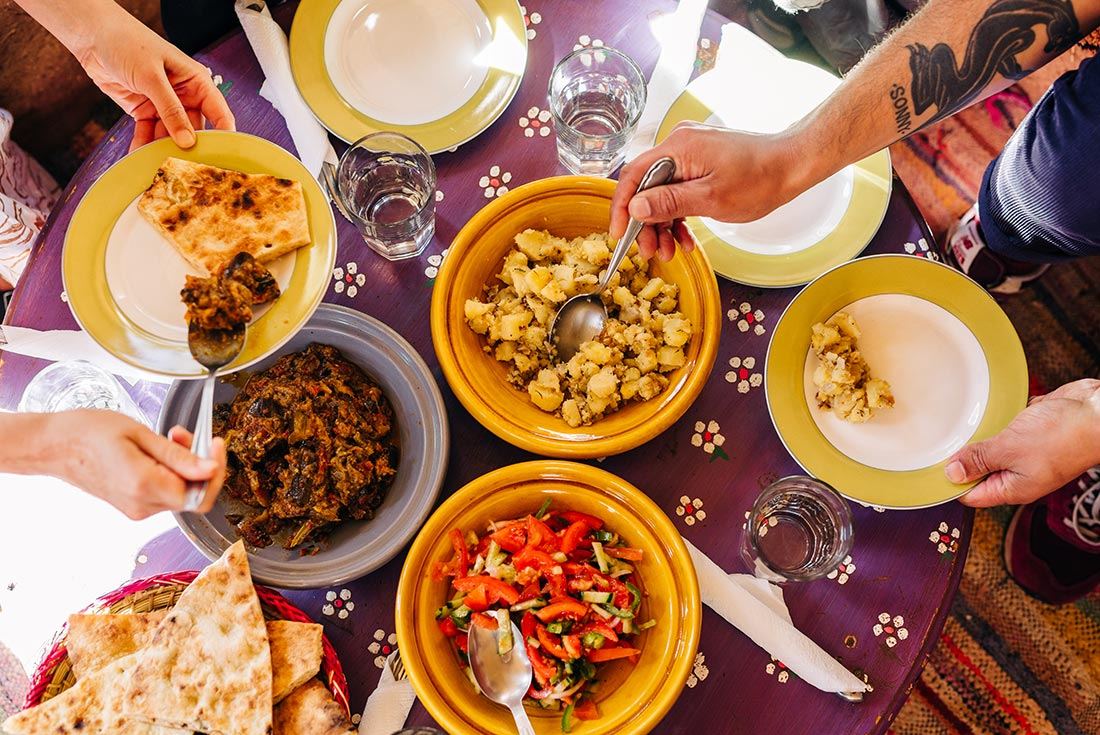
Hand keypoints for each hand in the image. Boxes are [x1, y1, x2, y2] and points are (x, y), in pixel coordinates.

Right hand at [50, 410, 225, 518]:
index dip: (215, 470)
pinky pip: (165, 492)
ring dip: (185, 465)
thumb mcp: (139, 434)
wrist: (53, 445)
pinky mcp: (134, 505)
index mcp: (144, 486)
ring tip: (170, 436)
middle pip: (194, 494)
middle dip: (201, 464)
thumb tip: (210, 469)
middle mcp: (142, 505)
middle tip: (188, 435)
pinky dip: (171, 472)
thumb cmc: (88, 432)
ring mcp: (137, 509)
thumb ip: (178, 456)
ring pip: (181, 493)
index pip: (200, 494)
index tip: (215, 444)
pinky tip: (159, 450)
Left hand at [73, 8, 234, 150]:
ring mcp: (164, 105)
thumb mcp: (152, 76)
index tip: (223, 157)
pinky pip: (149, 133)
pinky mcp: (145, 111)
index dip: (224, 134)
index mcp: (196, 81)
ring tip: (159, 164)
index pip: (218, 112)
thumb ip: (170, 109)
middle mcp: (184, 95)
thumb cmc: (126, 42)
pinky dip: (144, 145)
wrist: (92, 36)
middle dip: (188, 147)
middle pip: (194, 129)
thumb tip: (187, 140)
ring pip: (170, 135)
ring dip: (163, 149)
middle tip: (185, 166)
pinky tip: (140, 156)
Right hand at [609, 121, 805, 260]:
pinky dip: (678, 215)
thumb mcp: (711, 198)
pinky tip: (684, 238)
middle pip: (647, 187)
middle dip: (646, 223)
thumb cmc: (760, 178)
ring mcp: (690, 154)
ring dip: (663, 224)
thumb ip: (670, 202)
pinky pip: (678, 191)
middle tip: (650, 251)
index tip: (619, 232)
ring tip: (670, 251)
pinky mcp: (700, 164)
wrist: (792, 165)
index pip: (634, 175)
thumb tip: (636, 208)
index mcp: (678, 147)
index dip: (622, 206)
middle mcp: (679, 145)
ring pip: (662, 193)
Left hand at [946, 379, 1099, 506]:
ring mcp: (1026, 451)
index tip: (928, 471)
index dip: (950, 484)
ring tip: (959, 426)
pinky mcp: (1031, 430)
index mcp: (1013, 487)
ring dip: (979, 436)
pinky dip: (997, 420)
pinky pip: (1005, 427)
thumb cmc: (1064, 436)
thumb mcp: (1010, 449)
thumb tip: (952, 474)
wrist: (1097, 411)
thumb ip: (979, 460)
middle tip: (938, 444)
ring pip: (991, 447)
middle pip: (979, 471)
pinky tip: (987, 412)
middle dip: (962, 457)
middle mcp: (1019, 473)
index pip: (972, 494)